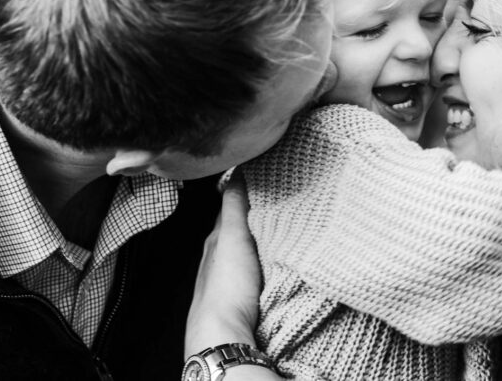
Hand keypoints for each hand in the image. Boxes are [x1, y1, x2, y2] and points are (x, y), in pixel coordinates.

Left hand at [185, 175, 262, 355]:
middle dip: (256, 214)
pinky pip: (255, 269)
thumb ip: (235, 204)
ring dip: (262, 239)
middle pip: (240, 228)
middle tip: (280, 201)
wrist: (222, 332)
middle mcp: (220, 255)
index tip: (264, 178)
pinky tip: (276, 259)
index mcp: (217, 237)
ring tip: (284, 227)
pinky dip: (264, 259)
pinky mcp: (242, 293)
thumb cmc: (226, 284)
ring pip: (248, 249)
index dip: (246, 191)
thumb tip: (237, 170)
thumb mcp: (233, 235)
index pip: (231, 206)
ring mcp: (230, 276)